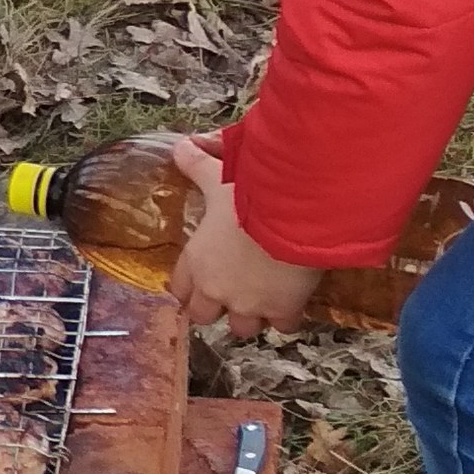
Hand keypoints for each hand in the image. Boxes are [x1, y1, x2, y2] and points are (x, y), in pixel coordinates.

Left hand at [164, 132, 322, 340]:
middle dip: (216, 307)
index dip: (190, 287)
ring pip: (242, 327)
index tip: (201, 281)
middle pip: (204, 316)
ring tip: (263, 297)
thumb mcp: (218, 175)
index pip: (180, 289)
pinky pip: (283, 325)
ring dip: (251, 315)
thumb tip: (181, 145)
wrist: (294, 215)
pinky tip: (294, 299)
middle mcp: (217, 289)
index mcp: (197, 261)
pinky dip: (287, 316)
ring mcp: (250, 304)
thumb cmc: (250, 194)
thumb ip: (196, 163)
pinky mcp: (283, 310)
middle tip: (231, 291)